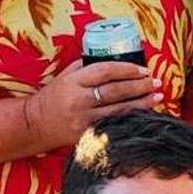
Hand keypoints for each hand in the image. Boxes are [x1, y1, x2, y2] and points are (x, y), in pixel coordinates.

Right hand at [27, 60, 160, 147]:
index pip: (106, 71)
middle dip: (140, 86)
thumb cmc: (53, 97)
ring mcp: (84, 119)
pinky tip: (145, 115)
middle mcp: (79, 100)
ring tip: (158, 96)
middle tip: (156, 82)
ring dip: (142, 103)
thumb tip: (114, 58)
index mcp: (74, 82)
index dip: (127, 69)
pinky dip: (131, 119)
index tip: (143, 69)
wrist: (34, 124)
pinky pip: (114, 125)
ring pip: (119, 110)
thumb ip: (86, 67)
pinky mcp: (87, 135)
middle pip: (117, 91)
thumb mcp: (65, 76)